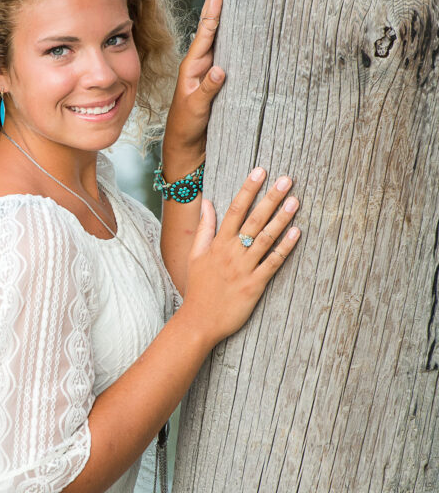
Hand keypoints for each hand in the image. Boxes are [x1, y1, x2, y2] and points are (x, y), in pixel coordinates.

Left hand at [164, 0, 223, 154]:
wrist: (186, 147)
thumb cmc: (186, 127)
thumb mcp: (196, 109)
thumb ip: (207, 90)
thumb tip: (220, 70)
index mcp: (192, 66)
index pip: (205, 32)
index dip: (212, 10)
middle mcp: (201, 64)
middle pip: (212, 29)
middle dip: (217, 5)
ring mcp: (210, 72)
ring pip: (221, 40)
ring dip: (228, 20)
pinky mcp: (218, 82)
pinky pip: (230, 56)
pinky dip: (236, 41)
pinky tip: (246, 31)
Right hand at [177, 167, 300, 346]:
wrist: (199, 321)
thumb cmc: (198, 288)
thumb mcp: (195, 255)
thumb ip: (204, 228)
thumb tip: (207, 203)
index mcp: (217, 244)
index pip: (234, 210)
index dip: (248, 189)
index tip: (260, 171)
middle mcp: (231, 253)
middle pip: (254, 220)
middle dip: (271, 198)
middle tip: (287, 180)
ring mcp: (243, 269)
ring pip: (265, 239)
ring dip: (281, 219)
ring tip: (295, 201)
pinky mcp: (254, 285)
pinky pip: (272, 263)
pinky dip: (285, 248)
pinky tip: (296, 233)